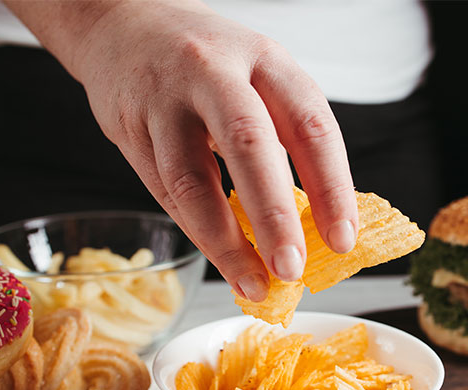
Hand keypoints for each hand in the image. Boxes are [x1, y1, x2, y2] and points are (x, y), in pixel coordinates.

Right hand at [8, 0, 357, 300]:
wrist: (124, 23)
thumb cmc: (210, 63)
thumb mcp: (260, 77)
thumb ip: (286, 137)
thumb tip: (317, 222)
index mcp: (266, 60)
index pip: (310, 126)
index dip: (331, 188)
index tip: (343, 240)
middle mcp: (214, 72)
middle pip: (248, 147)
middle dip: (273, 217)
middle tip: (292, 270)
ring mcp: (164, 99)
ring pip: (192, 180)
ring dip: (225, 243)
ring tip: (253, 285)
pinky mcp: (129, 128)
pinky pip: (165, 192)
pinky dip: (198, 234)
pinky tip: (222, 262)